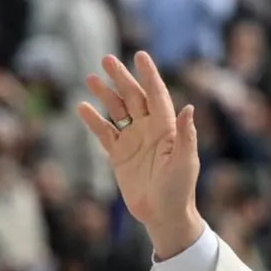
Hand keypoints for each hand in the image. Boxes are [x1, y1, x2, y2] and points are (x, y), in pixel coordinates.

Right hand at [78, 52, 204, 258]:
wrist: (163, 215)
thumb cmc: (179, 190)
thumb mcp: (185, 162)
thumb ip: (185, 135)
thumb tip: (188, 107)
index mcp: (167, 128)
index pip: (156, 95)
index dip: (149, 75)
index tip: (140, 55)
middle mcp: (150, 130)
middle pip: (133, 97)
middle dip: (121, 78)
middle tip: (107, 59)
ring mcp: (133, 141)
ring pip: (117, 110)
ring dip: (106, 94)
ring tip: (91, 78)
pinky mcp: (119, 155)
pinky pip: (104, 132)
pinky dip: (94, 120)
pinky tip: (83, 107)